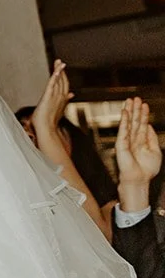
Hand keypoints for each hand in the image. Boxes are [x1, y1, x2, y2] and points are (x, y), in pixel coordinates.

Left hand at [30, 59, 71, 144]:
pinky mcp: (49, 97)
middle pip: (63, 81)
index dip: (64, 77)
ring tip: (58, 62)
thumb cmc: (49, 123)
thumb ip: (62, 103)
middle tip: (60, 62)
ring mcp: (55, 97)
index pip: (64, 86)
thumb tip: (70, 96)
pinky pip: (53, 84)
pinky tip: (56, 70)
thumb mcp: (56, 111)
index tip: (62, 70)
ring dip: (58, 71)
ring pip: (59, 81)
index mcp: (61, 101)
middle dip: (61, 71)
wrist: (47, 129)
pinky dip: (55, 76)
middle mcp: (60, 98)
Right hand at [116, 98, 160, 214]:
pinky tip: (125, 112)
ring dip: (129, 111)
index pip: (142, 124)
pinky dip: (123, 120)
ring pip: (128, 123)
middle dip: (135, 109)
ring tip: (130, 100)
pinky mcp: (121, 143)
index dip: (143, 114)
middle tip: (135, 98)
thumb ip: (152, 138)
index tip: (144, 104)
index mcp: (142, 141)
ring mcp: (127, 140)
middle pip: (134, 121)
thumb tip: (149, 125)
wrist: (140, 179)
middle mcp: (134, 139)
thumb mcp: (156, 151)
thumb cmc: (147, 169)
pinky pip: (123, 130)